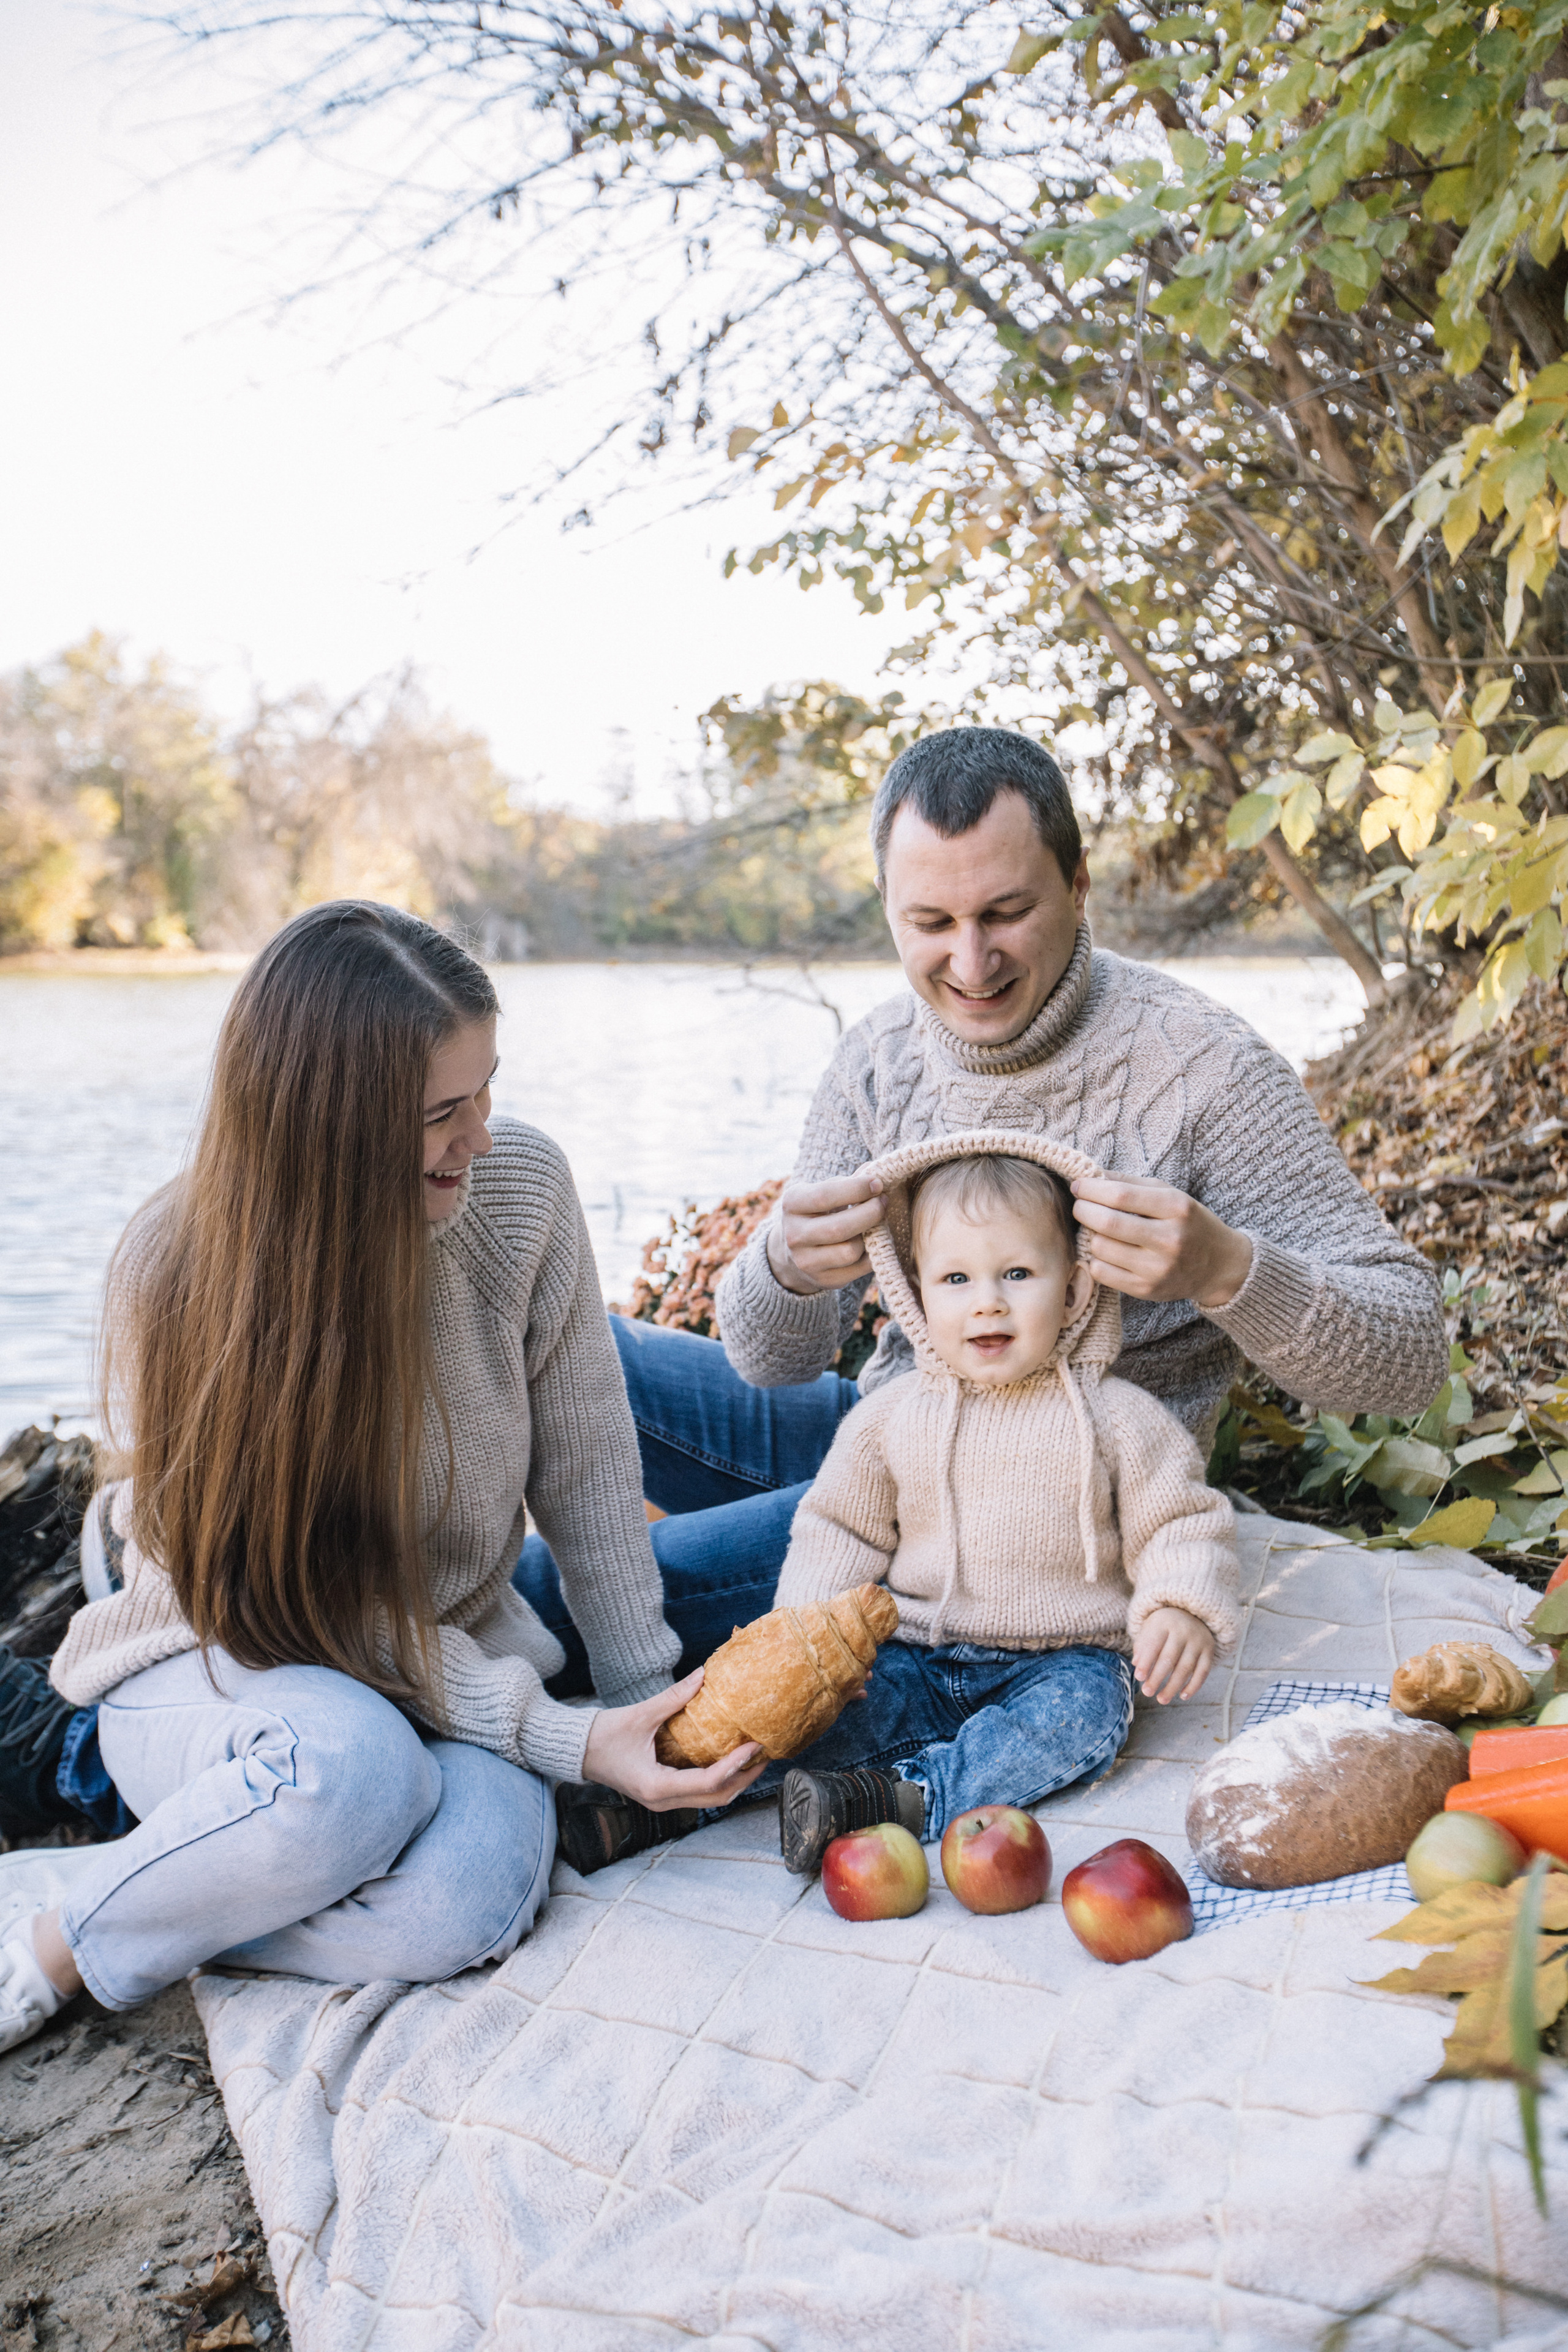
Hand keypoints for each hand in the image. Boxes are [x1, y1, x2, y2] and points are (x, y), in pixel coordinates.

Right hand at [580, 1668, 766, 1811]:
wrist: (578, 1751)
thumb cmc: (602, 1735)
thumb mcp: (640, 1715)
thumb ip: (673, 1698)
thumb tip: (703, 1675)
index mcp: (656, 1786)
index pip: (708, 1782)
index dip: (736, 1765)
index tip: (755, 1746)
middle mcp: (662, 1800)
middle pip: (716, 1797)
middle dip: (745, 1777)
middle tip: (766, 1753)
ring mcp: (663, 1800)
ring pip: (710, 1799)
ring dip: (735, 1780)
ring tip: (755, 1758)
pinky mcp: (662, 1793)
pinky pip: (699, 1792)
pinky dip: (719, 1779)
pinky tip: (731, 1760)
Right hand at [766, 1169, 885, 1296]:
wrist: (796, 1249)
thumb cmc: (818, 1211)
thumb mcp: (824, 1191)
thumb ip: (849, 1182)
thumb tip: (876, 1170)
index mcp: (792, 1204)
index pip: (825, 1195)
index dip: (857, 1188)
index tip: (878, 1183)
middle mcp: (793, 1235)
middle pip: (840, 1227)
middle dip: (871, 1213)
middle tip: (884, 1202)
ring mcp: (806, 1261)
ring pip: (850, 1251)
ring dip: (871, 1236)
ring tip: (876, 1223)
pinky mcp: (824, 1280)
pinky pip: (859, 1269)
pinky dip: (873, 1254)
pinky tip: (872, 1242)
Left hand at [1069, 1176, 1252, 1308]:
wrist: (1218, 1265)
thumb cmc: (1187, 1223)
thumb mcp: (1169, 1194)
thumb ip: (1130, 1183)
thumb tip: (1088, 1176)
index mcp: (1176, 1208)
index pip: (1121, 1195)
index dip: (1092, 1189)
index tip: (1079, 1185)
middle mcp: (1169, 1239)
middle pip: (1107, 1223)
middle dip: (1083, 1210)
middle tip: (1080, 1206)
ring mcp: (1157, 1268)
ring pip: (1100, 1248)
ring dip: (1089, 1235)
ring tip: (1096, 1229)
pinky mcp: (1146, 1290)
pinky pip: (1101, 1272)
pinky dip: (1095, 1258)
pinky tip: (1105, 1250)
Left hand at [1133, 1608, 1215, 1703]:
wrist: (1192, 1614)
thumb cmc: (1164, 1627)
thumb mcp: (1150, 1628)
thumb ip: (1142, 1645)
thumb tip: (1136, 1664)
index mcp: (1164, 1622)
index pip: (1153, 1645)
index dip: (1146, 1662)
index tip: (1139, 1678)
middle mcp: (1183, 1630)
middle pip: (1169, 1659)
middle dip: (1157, 1678)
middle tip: (1147, 1692)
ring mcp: (1198, 1641)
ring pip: (1185, 1668)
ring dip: (1173, 1687)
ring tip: (1161, 1699)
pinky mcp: (1209, 1651)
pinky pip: (1203, 1672)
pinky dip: (1193, 1686)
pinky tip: (1182, 1696)